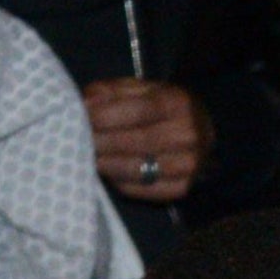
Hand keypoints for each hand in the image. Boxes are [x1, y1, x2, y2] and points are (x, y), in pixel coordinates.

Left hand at [84, 78, 213, 202]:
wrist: (201, 131)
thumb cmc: (161, 107)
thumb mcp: (139, 89)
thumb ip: (110, 92)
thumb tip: (84, 105)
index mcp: (177, 104)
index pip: (138, 112)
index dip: (106, 116)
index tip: (82, 118)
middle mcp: (188, 135)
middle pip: (138, 142)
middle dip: (103, 142)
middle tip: (78, 140)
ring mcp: (189, 165)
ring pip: (139, 169)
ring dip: (108, 165)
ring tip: (88, 157)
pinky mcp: (182, 188)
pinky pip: (144, 189)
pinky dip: (121, 182)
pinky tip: (109, 172)